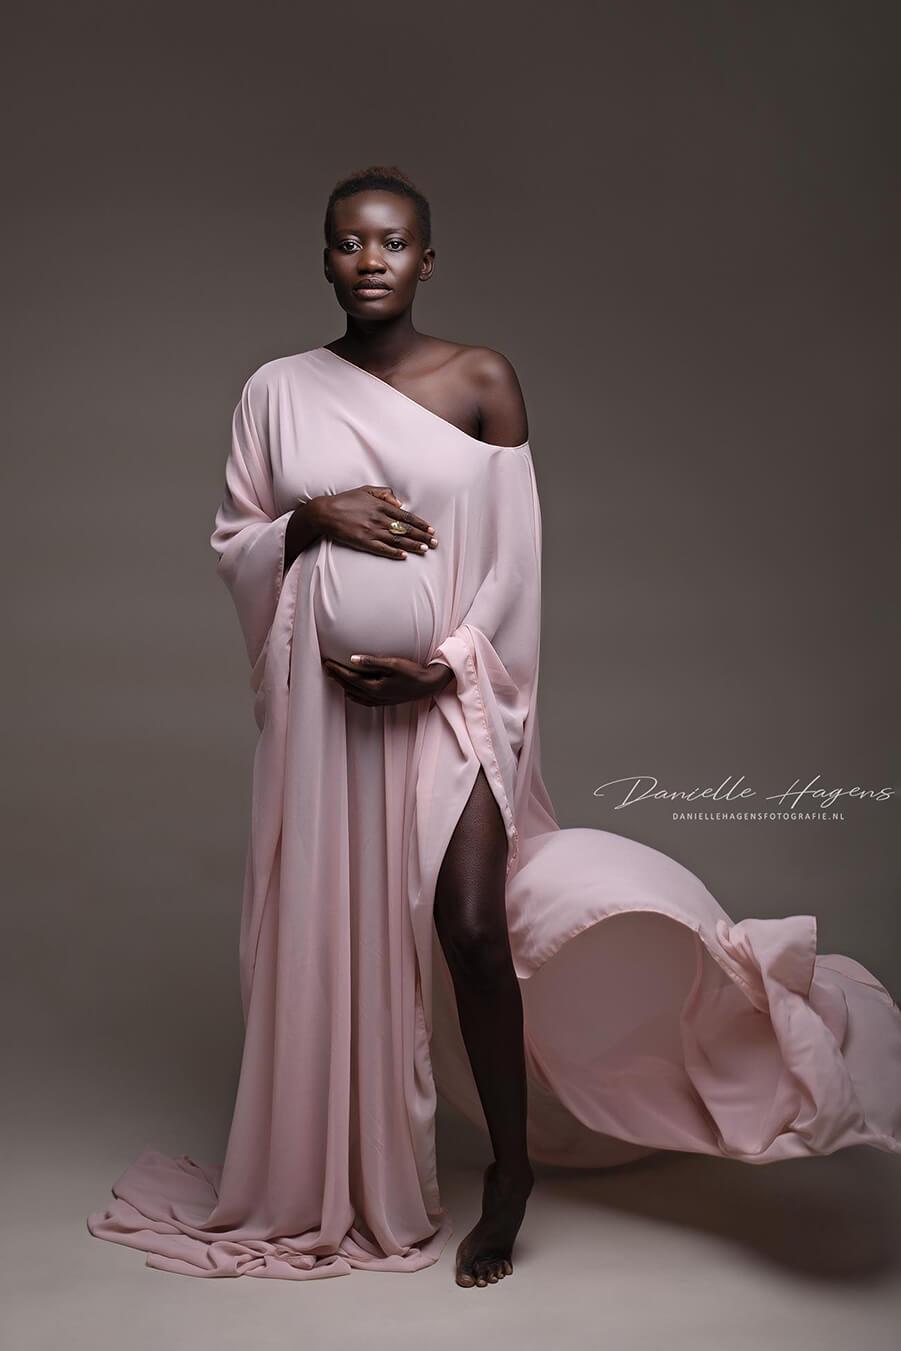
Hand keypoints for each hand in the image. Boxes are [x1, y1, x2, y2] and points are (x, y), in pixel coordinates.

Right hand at [313, 486, 436, 559]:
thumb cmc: (346, 500)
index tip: (431, 529)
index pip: (406, 516)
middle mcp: (379, 519)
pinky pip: (382, 548)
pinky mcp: (363, 542)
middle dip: (422, 536)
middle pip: (405, 529)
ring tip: (425, 550)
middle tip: (434, 543)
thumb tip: (400, 503)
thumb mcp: (366, 490)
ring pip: (397, 539)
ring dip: (412, 545)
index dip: (420, 523)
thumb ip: (385, 494)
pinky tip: (404, 556)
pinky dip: (394, 552)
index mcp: (381, 506)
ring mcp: (371, 531)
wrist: (325, 512)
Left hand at [322, 653, 453, 706]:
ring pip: (355, 694)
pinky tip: (351, 693)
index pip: (350, 678)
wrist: (428, 685)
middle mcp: (375, 696)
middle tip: (326, 668)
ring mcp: (380, 700)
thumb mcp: (393, 664)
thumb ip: (372, 662)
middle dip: (337, 677)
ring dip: (344, 686)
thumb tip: (353, 659)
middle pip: (350, 687)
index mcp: (374, 687)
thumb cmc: (413, 673)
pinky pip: (364, 701)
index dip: (337, 671)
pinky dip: (354, 696)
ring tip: (334, 678)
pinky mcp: (385, 701)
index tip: (327, 663)